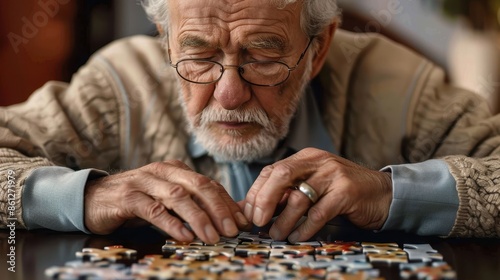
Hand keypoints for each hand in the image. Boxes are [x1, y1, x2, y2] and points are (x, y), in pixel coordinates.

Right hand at [84, 160, 248, 243]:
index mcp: (176, 169)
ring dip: (199, 217)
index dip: (227, 203)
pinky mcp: (127, 197)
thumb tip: (225, 218)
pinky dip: (171, 223)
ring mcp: (145, 182)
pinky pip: (153, 209)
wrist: (93, 198)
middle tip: (232, 230)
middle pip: (199, 186)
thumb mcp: (166, 198)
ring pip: (178, 196)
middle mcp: (163, 171)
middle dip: (219, 209)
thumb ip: (191, 204)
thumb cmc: (136, 201)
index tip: (242, 222)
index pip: (209, 184)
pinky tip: (183, 236)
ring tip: (212, 236)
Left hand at [243, 148, 391, 242]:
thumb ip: (288, 192)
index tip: (248, 213)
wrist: (383, 194)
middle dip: (264, 200)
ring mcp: (333, 175)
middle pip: (280, 176)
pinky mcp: (346, 192)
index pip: (272, 170)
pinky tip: (297, 237)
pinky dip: (305, 228)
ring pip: (299, 198)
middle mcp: (318, 161)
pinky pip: (319, 213)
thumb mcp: (313, 185)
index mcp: (306, 157)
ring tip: (276, 234)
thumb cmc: (342, 192)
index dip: (256, 192)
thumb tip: (255, 209)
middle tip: (257, 221)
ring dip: (283, 220)